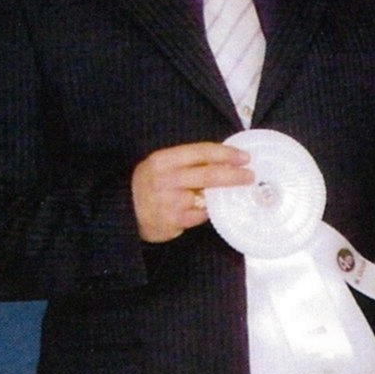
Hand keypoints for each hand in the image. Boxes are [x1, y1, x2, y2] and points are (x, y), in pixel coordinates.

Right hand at [131, 142, 252, 242]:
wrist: (124, 211)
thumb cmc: (149, 184)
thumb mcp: (161, 165)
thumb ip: (187, 162)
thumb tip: (224, 161)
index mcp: (164, 160)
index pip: (201, 152)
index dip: (226, 154)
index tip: (244, 157)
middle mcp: (166, 179)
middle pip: (209, 175)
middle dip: (234, 175)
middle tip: (250, 176)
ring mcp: (170, 202)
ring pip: (207, 198)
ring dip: (220, 196)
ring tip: (229, 194)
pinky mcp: (174, 221)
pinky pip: (201, 216)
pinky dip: (206, 212)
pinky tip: (205, 209)